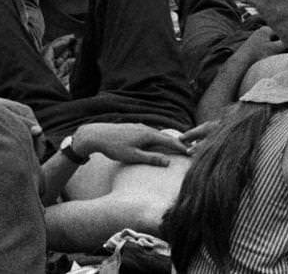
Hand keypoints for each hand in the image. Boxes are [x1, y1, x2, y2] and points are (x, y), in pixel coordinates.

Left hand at [69, 123, 191, 167]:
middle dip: (176, 143)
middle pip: (165, 136)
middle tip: (188, 149)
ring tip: (176, 146)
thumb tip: (168, 161)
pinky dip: (157, 138)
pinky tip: (157, 142)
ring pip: (157, 134)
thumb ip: (151, 158)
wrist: (96, 135)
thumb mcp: (133, 156)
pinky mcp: (133, 128)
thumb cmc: (114, 147)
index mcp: (147, 135)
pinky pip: (150, 133)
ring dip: (167, 140)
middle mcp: (145, 128)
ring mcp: (138, 126)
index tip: (190, 152)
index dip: (180, 147)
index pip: (169, 141)